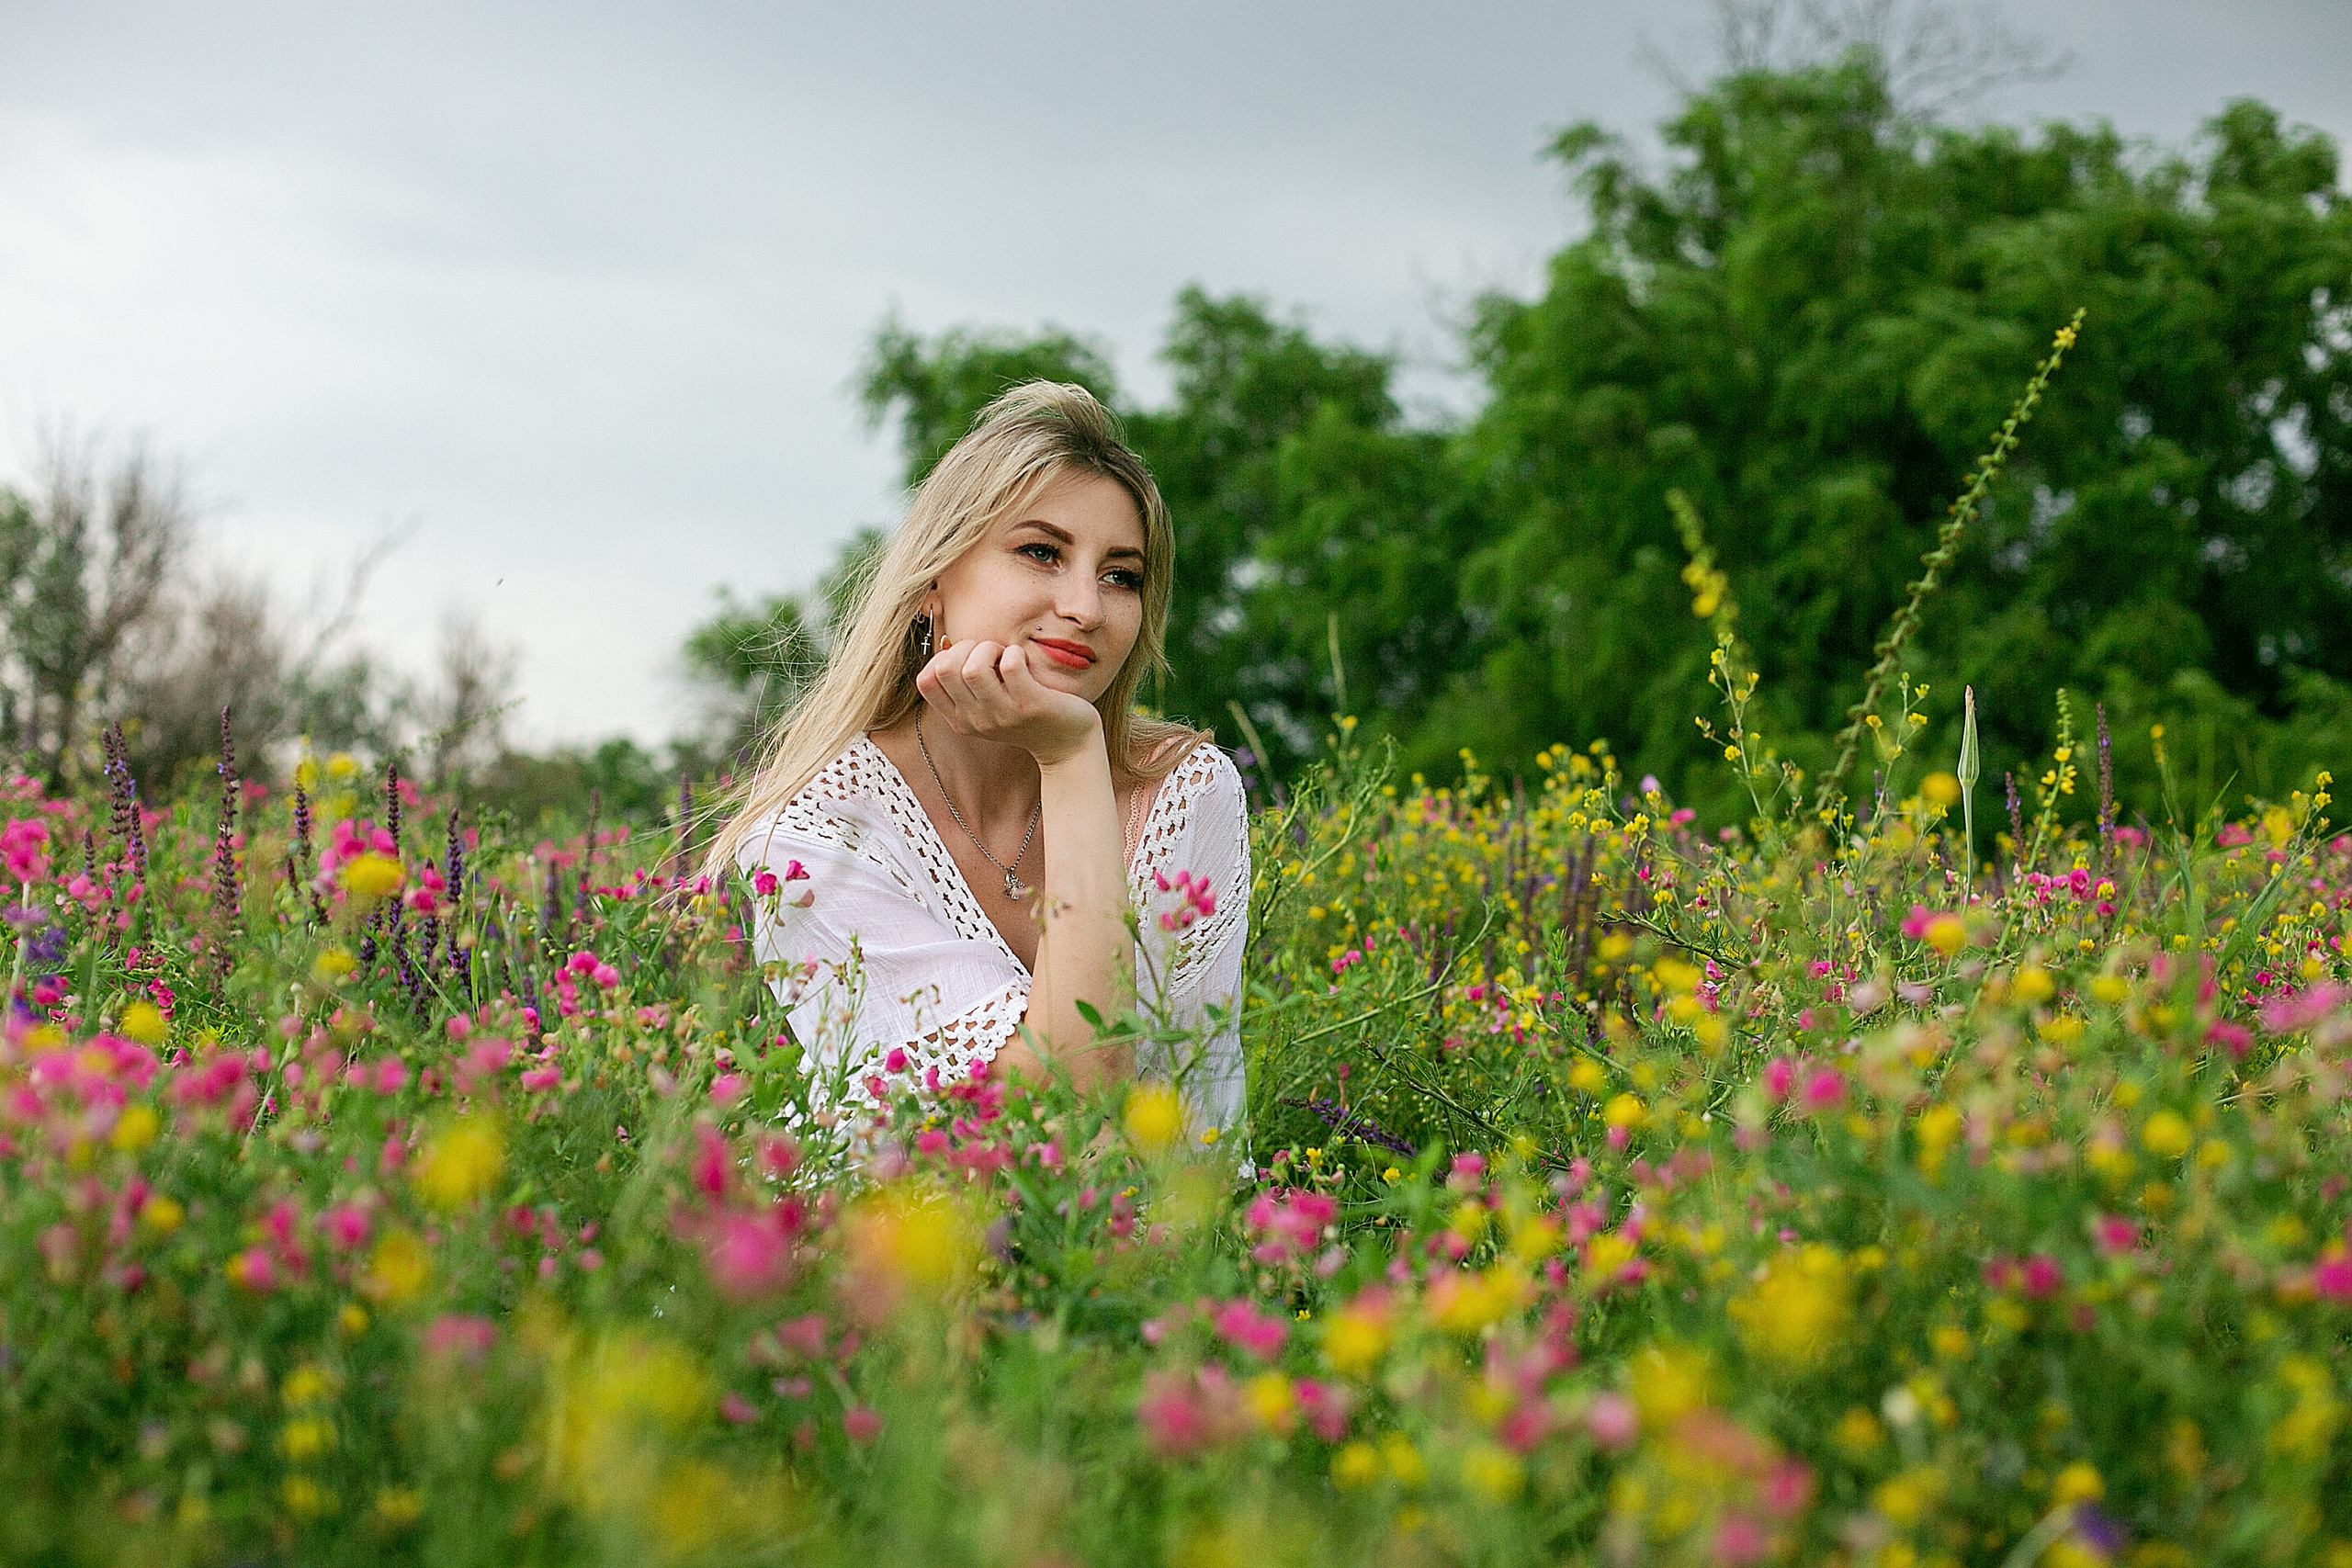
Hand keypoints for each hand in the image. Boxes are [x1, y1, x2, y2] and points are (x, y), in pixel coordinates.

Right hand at [916, 639, 1102, 766]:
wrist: (1068, 745)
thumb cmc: (1025, 713)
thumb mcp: (988, 705)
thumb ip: (966, 682)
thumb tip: (948, 643)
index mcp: (960, 719)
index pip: (924, 681)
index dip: (943, 658)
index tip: (968, 659)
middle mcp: (976, 720)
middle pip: (945, 668)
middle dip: (967, 647)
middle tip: (991, 655)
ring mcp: (1002, 715)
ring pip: (973, 668)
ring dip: (990, 649)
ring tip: (1006, 656)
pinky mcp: (1029, 705)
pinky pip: (1010, 664)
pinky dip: (1015, 652)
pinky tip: (1025, 661)